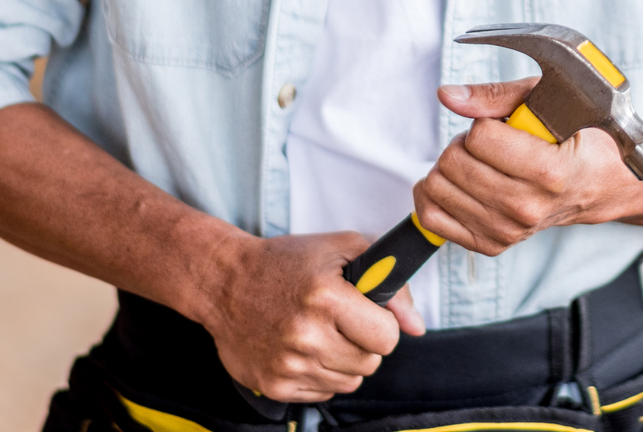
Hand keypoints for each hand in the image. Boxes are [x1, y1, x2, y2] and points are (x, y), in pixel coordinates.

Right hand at [199, 230, 423, 403]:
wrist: (225, 283)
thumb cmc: (287, 262)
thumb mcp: (343, 250)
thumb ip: (391, 284)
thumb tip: (417, 327)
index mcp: (326, 297)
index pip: (387, 337)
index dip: (383, 324)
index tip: (368, 314)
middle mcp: (306, 335)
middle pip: (371, 363)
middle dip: (365, 343)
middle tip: (342, 321)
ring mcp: (288, 365)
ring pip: (351, 381)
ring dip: (344, 360)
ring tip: (321, 333)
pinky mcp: (274, 386)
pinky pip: (324, 392)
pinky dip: (321, 373)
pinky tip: (303, 348)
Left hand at [412, 79, 642, 255]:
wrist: (600, 186)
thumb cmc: (577, 138)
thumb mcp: (548, 102)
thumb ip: (495, 96)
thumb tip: (448, 96)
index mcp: (548, 171)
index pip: (479, 137)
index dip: (485, 123)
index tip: (503, 127)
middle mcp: (527, 207)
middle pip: (453, 162)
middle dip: (464, 142)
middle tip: (490, 144)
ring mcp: (508, 230)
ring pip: (437, 187)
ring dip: (452, 166)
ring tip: (480, 163)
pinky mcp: (491, 244)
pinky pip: (432, 218)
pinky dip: (434, 194)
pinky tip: (457, 182)